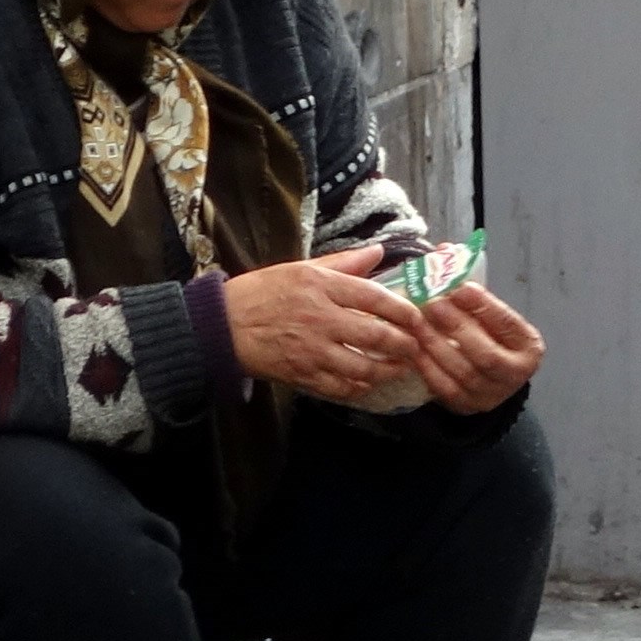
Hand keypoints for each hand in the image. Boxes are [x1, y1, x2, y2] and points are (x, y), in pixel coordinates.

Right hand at [223, 245, 424, 400]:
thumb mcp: (301, 268)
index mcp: (321, 286)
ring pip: (362, 366)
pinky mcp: (301, 374)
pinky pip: (339, 387)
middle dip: (403, 344)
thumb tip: (378, 252)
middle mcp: (320, 318)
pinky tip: (366, 383)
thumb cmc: (261, 292)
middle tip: (415, 346)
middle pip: (375, 335)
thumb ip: (343, 263)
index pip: (374, 297)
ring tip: (398, 367)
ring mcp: (311, 350)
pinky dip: (358, 388)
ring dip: (386, 370)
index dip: (402, 309)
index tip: (417, 316)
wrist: (222, 326)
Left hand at [397, 282, 544, 413]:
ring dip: (437, 345)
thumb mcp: (488, 312)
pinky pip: (445, 388)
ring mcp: (491, 396)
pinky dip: (427, 366)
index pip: (508, 324)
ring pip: (463, 372)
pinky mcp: (466, 406)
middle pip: (486, 354)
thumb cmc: (485, 334)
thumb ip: (471, 288)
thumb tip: (444, 250)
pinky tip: (413, 347)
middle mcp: (515, 375)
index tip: (460, 288)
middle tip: (432, 303)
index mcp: (529, 346)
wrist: (485, 377)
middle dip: (457, 327)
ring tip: (418, 322)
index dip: (484, 306)